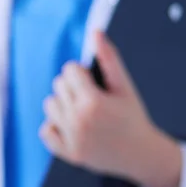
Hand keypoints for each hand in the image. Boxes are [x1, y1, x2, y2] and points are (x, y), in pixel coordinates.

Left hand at [39, 31, 180, 186]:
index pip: (69, 70)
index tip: (93, 81)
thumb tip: (95, 33)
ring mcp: (71, 139)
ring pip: (49, 105)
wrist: (140, 154)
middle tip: (91, 97)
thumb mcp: (124, 86)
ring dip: (62, 104)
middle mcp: (78, 121)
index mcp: (92, 102)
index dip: (82, 73)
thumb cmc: (133, 117)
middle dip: (73, 87)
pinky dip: (54, 126)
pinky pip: (45, 130)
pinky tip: (71, 125)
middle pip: (58, 85)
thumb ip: (109, 58)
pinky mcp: (66, 153)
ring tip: (81, 110)